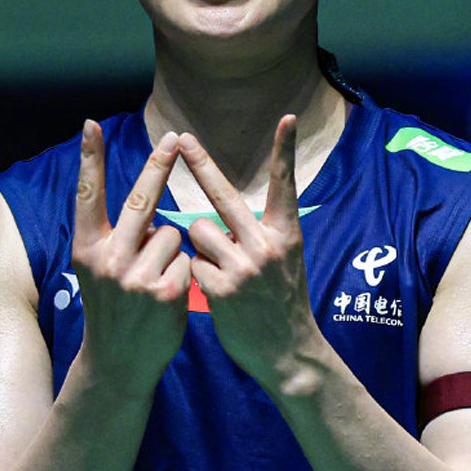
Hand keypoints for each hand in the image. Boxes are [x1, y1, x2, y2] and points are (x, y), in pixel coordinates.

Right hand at [70, 121, 190, 395]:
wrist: (118, 362)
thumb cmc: (114, 309)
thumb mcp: (98, 271)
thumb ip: (114, 239)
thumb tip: (144, 204)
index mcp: (86, 250)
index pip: (87, 195)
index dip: (89, 159)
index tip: (91, 124)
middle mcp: (107, 259)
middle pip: (140, 199)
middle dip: (158, 164)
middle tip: (173, 137)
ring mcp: (135, 277)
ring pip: (172, 234)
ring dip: (173, 250)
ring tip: (156, 280)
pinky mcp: (165, 292)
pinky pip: (188, 260)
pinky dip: (185, 273)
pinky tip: (170, 296)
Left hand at [182, 116, 324, 394]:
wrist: (289, 352)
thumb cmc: (281, 305)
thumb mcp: (284, 263)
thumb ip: (259, 236)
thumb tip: (222, 216)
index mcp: (286, 235)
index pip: (285, 185)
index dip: (286, 151)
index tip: (287, 117)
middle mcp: (266, 245)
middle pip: (224, 195)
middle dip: (199, 163)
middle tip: (181, 136)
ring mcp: (244, 267)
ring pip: (196, 231)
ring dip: (196, 246)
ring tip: (217, 270)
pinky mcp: (223, 289)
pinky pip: (191, 264)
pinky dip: (195, 275)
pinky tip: (215, 293)